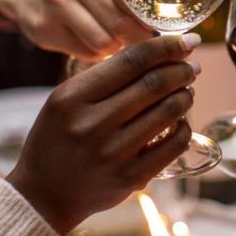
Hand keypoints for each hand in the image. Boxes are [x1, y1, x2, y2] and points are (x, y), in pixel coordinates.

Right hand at [0, 0, 151, 60]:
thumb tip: (173, 11)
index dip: (151, 19)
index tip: (162, 30)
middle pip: (120, 22)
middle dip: (137, 38)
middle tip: (145, 44)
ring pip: (103, 41)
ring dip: (116, 49)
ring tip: (119, 43)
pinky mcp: (42, 25)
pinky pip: (84, 51)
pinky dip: (96, 54)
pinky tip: (95, 44)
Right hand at [6, 35, 199, 234]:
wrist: (43, 194)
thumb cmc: (58, 138)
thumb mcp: (65, 100)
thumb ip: (104, 77)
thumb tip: (156, 52)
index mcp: (72, 98)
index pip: (131, 61)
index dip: (166, 47)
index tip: (187, 41)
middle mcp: (91, 124)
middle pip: (154, 84)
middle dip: (181, 70)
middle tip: (192, 66)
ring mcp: (112, 153)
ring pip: (168, 111)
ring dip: (185, 96)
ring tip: (186, 90)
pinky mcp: (130, 177)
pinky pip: (174, 144)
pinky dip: (184, 127)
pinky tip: (180, 120)